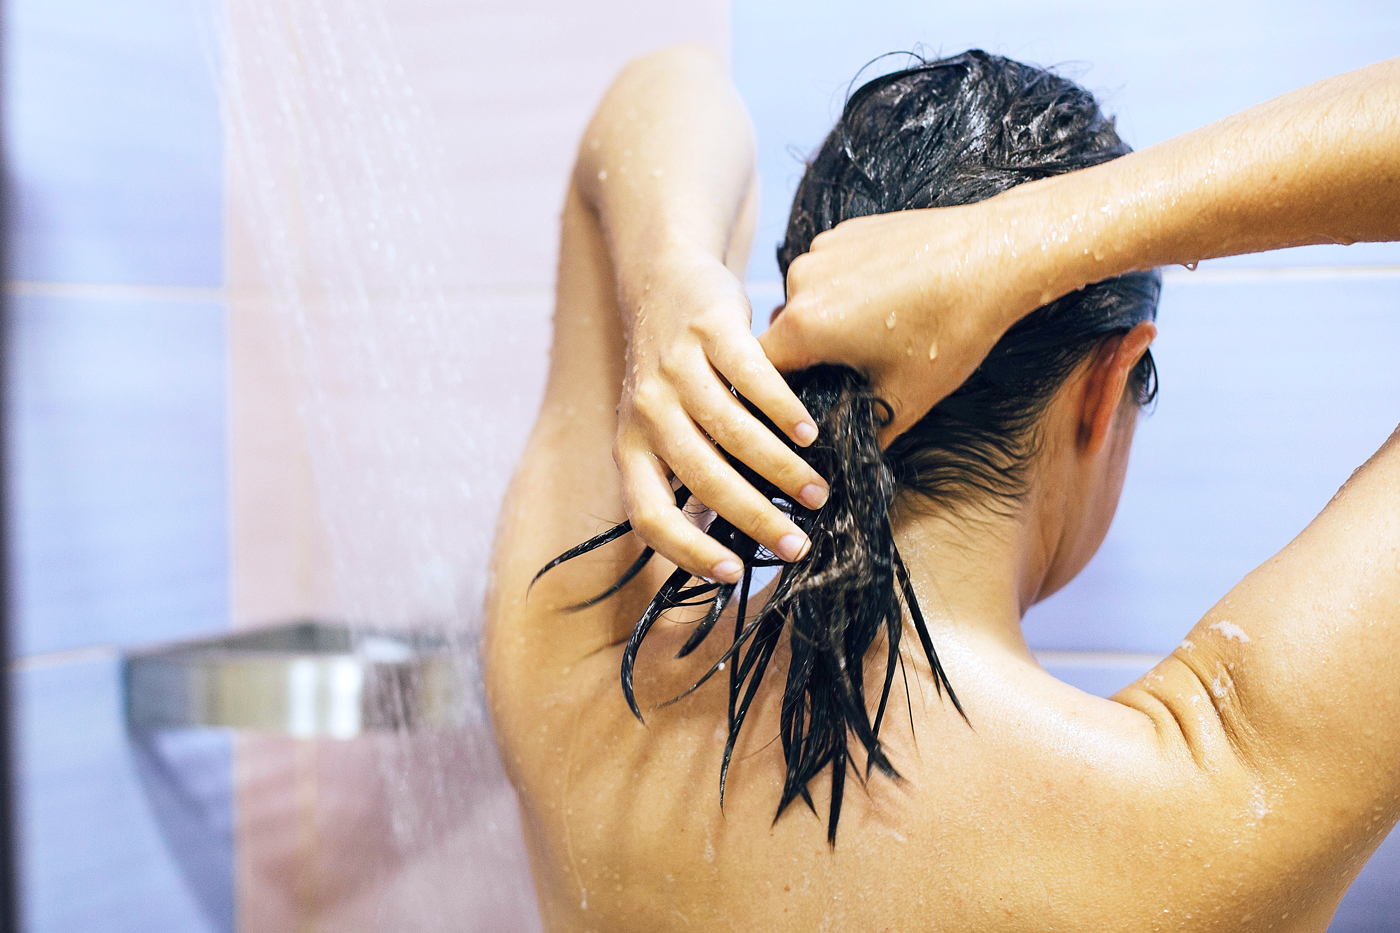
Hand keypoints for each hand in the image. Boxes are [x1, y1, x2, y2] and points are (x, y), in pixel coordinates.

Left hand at [613, 244, 828, 583]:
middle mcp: (645, 410)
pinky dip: (782, 408)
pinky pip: (750, 377)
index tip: (734, 573)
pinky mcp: (707, 328)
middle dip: (755, 519)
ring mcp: (674, 368)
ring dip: (780, 470)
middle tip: (798, 544)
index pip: (648, 515)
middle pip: (701, 479)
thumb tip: (727, 538)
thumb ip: (681, 473)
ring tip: (818, 492)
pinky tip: (809, 432)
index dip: (687, 551)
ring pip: (731, 432)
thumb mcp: (658, 425)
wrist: (662, 280)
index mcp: (627, 446)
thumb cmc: (670, 372)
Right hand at [760, 198, 1043, 441]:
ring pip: (808, 302)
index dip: (774, 394)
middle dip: (811, 357)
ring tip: (882, 330)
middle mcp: (802, 281)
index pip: (760, 370)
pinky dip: (848, 289)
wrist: (996, 253)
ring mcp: (823, 250)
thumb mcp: (908, 397)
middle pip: (784, 334)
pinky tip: (891, 298)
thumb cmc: (954, 327)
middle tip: (856, 370)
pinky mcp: (845, 231)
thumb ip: (864, 432)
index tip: (798, 406)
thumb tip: (845, 457)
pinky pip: (830, 271)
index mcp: (807, 325)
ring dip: (830, 321)